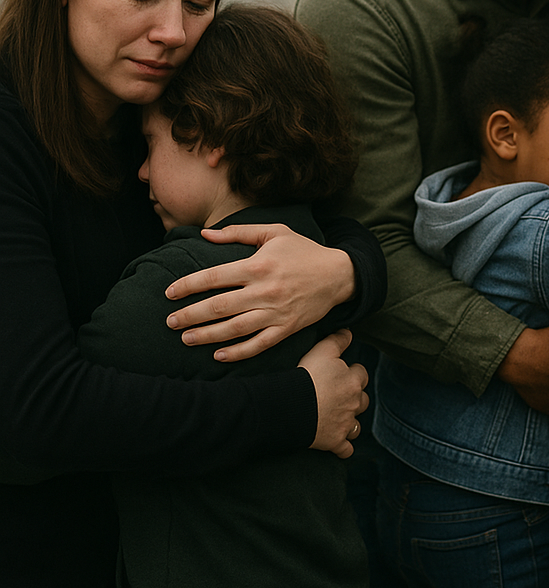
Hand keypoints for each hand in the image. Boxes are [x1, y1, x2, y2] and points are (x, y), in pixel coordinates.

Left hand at [165, 223, 355, 361]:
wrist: (339, 274)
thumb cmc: (304, 250)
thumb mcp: (275, 232)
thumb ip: (238, 232)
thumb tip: (205, 234)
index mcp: (258, 265)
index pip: (213, 277)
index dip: (187, 286)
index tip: (169, 293)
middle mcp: (265, 291)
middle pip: (218, 307)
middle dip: (189, 315)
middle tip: (170, 321)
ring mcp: (276, 312)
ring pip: (234, 329)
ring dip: (206, 335)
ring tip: (186, 338)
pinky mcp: (287, 328)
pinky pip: (258, 345)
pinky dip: (237, 352)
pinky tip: (218, 356)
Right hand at [299, 329, 369, 458]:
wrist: (293, 407)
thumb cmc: (307, 377)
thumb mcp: (322, 351)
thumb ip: (338, 340)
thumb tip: (349, 333)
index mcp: (354, 381)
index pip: (361, 374)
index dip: (352, 373)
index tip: (342, 374)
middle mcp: (354, 403)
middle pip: (363, 401)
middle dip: (355, 399)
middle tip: (340, 397)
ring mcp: (346, 424)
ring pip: (357, 426)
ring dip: (352, 423)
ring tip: (341, 420)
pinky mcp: (335, 442)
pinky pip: (346, 449)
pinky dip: (344, 449)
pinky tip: (340, 447)